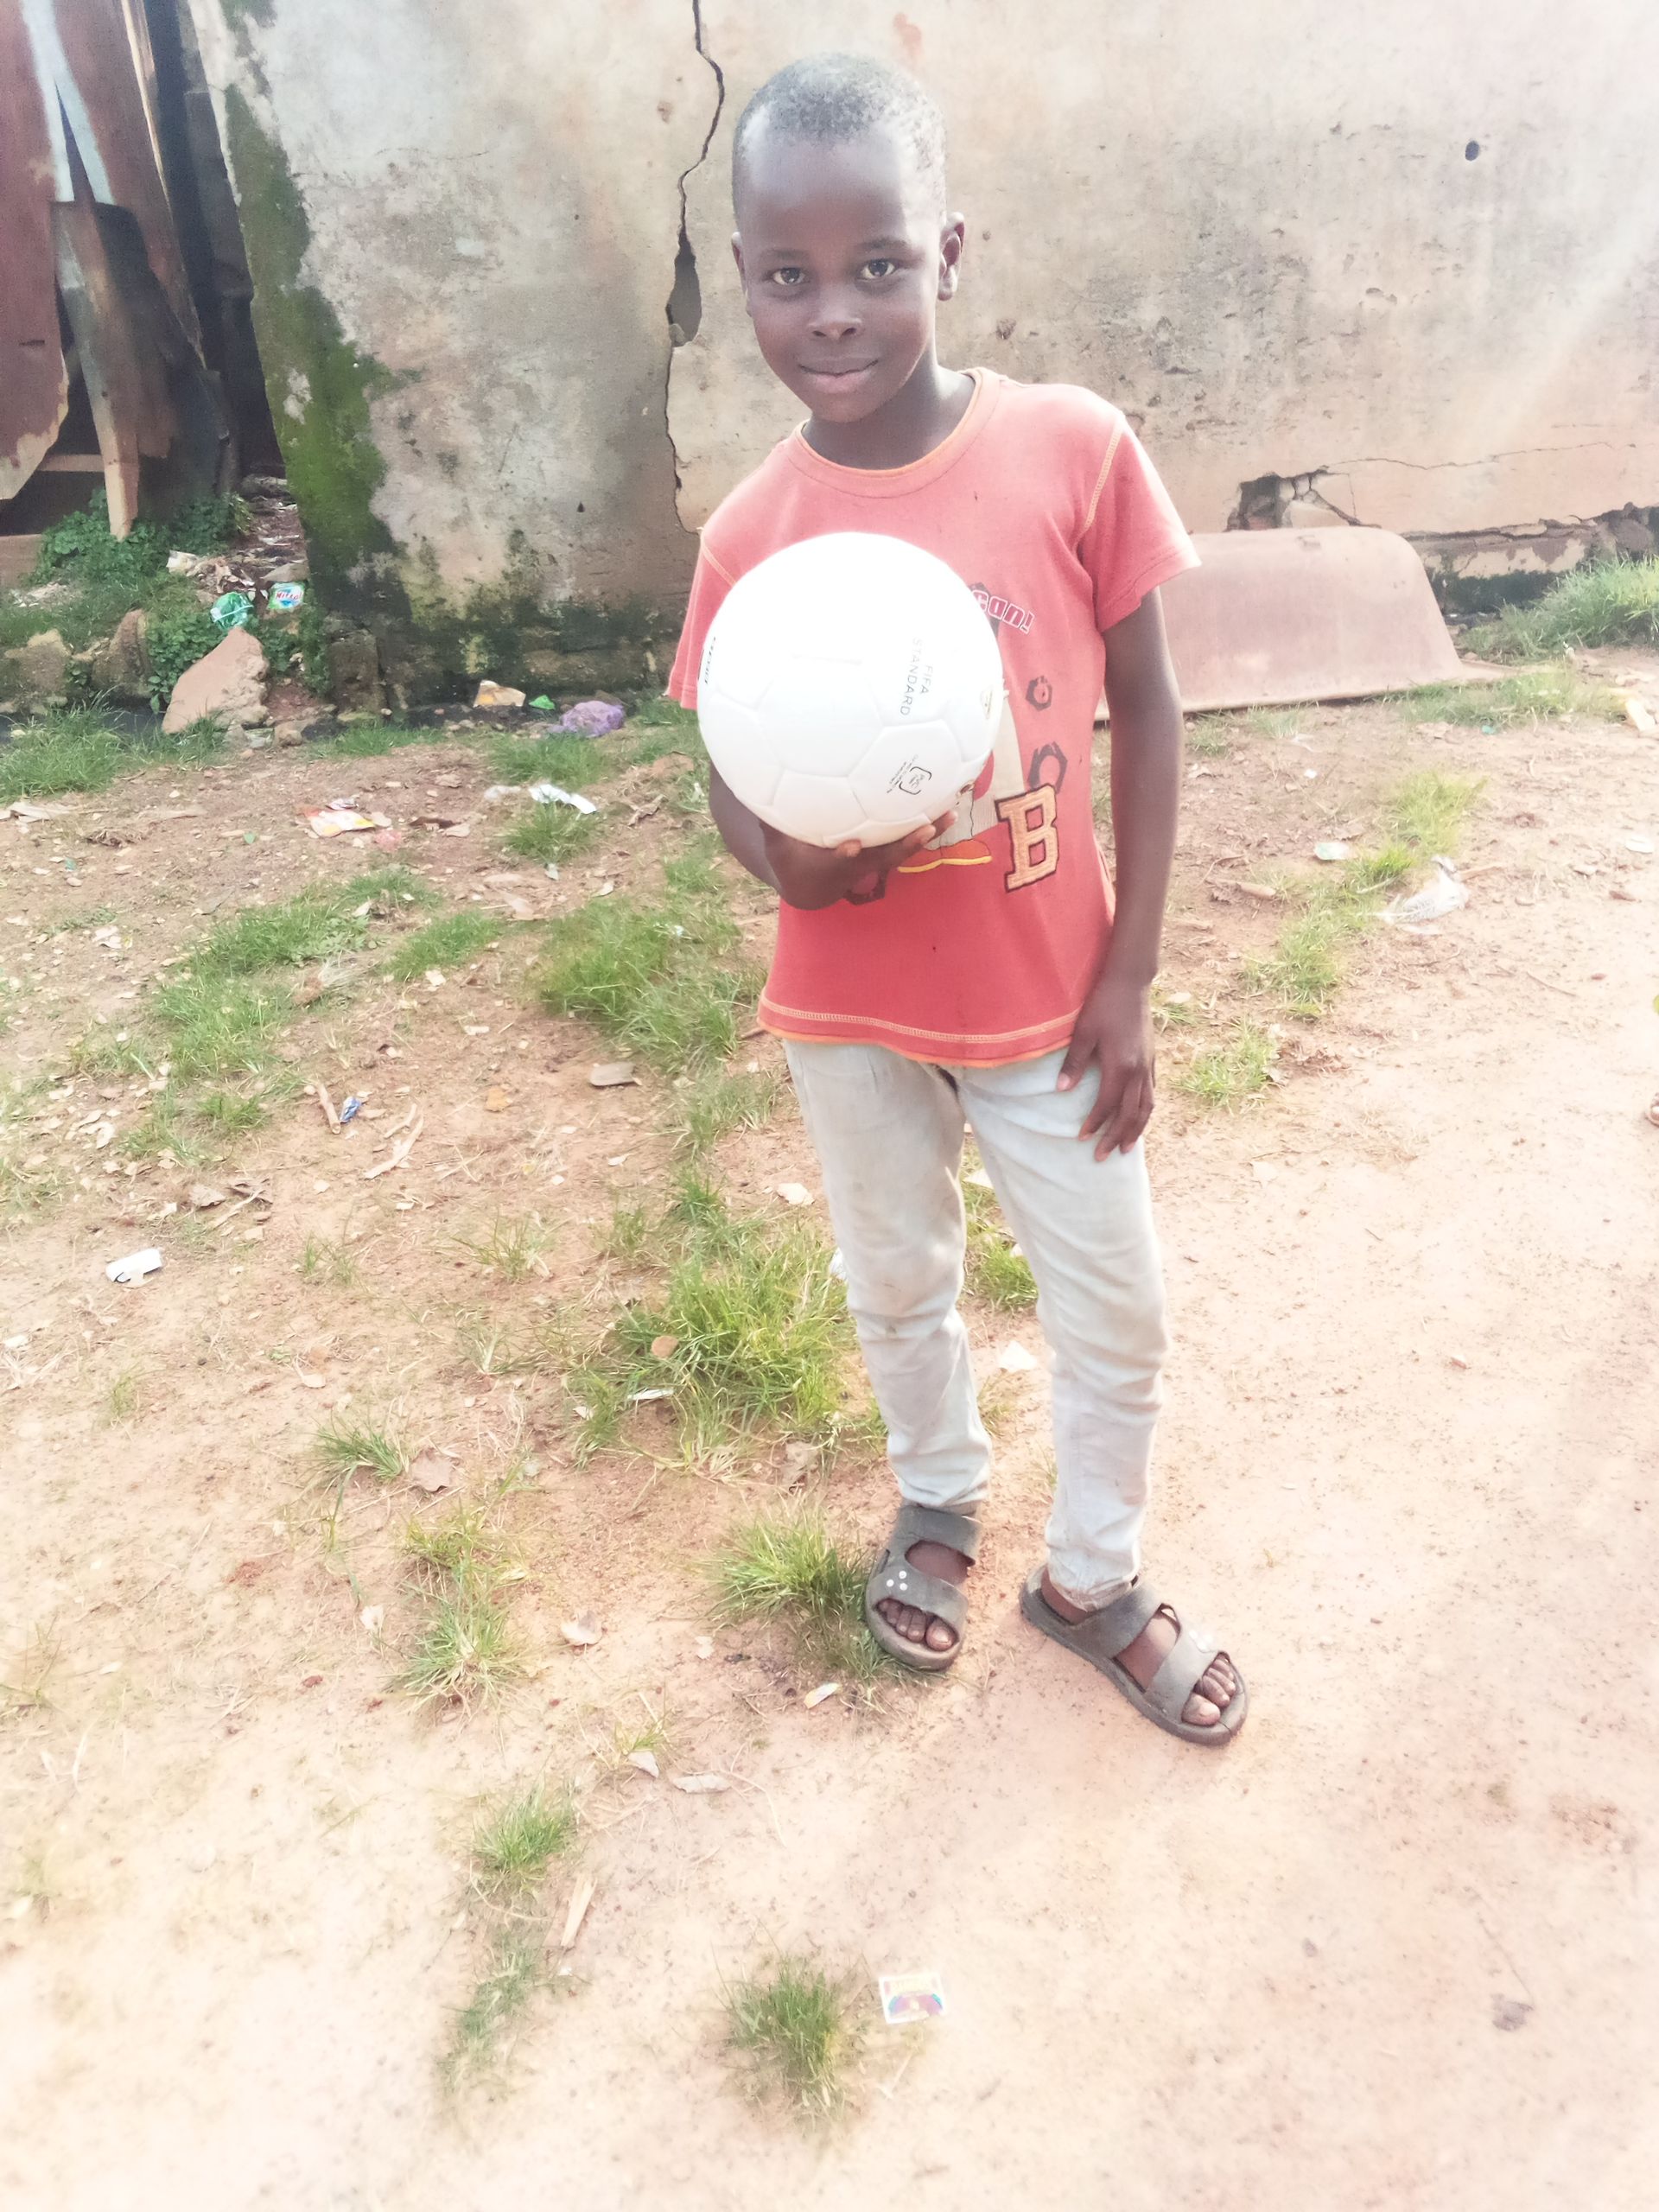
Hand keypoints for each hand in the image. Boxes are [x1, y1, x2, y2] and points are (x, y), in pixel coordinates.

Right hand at [761, 810, 955, 910]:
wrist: (810, 888)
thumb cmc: (790, 860)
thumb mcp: (776, 843)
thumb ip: (770, 820)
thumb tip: (752, 790)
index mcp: (830, 866)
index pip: (838, 863)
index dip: (844, 857)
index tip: (850, 847)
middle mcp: (858, 867)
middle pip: (884, 857)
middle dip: (904, 844)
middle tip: (925, 827)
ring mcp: (875, 862)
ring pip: (903, 849)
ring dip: (927, 833)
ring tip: (951, 812)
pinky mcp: (884, 855)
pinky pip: (907, 839)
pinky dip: (926, 825)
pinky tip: (946, 805)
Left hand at [1056, 972, 1155, 1156]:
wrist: (1130, 983)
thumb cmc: (1103, 1005)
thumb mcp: (1083, 1033)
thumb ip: (1074, 1063)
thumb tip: (1061, 1090)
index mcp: (1120, 1067)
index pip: (1107, 1105)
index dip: (1095, 1123)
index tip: (1082, 1138)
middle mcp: (1138, 1071)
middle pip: (1130, 1114)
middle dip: (1116, 1137)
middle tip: (1103, 1157)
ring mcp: (1148, 1066)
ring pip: (1146, 1107)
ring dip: (1136, 1130)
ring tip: (1126, 1149)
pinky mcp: (1151, 1060)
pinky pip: (1151, 1094)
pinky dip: (1145, 1111)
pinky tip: (1139, 1118)